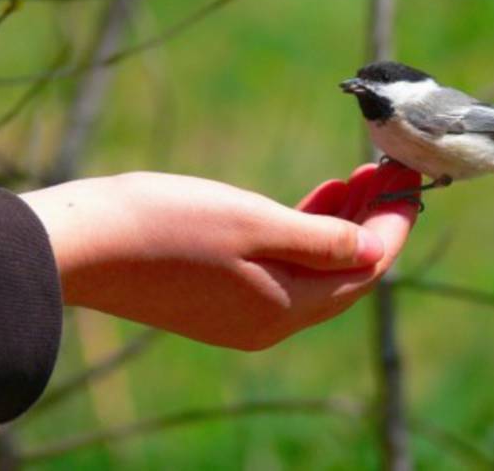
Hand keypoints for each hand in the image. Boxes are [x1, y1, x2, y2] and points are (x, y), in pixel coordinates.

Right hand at [20, 164, 419, 349]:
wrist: (83, 243)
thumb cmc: (168, 224)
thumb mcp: (255, 222)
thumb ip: (321, 239)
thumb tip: (373, 249)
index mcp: (285, 308)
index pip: (364, 270)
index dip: (393, 225)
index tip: (410, 181)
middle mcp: (271, 320)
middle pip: (344, 273)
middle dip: (373, 222)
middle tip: (392, 173)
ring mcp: (246, 311)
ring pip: (315, 268)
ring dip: (341, 224)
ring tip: (361, 176)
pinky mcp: (224, 295)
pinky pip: (284, 267)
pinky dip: (305, 234)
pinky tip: (319, 197)